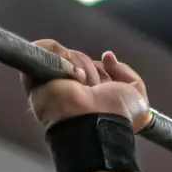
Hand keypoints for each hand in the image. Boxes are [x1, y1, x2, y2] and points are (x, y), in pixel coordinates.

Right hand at [22, 42, 150, 132]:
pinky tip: (69, 75)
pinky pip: (45, 50)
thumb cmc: (118, 115)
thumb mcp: (139, 99)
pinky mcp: (33, 77)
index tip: (108, 67)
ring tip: (81, 85)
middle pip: (80, 58)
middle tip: (94, 88)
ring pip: (66, 53)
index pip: (94, 67)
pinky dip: (59, 58)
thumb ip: (130, 76)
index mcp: (90, 95)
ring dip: (79, 66)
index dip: (102, 69)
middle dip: (91, 70)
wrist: (94, 121)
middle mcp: (70, 89)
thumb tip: (108, 57)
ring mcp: (51, 83)